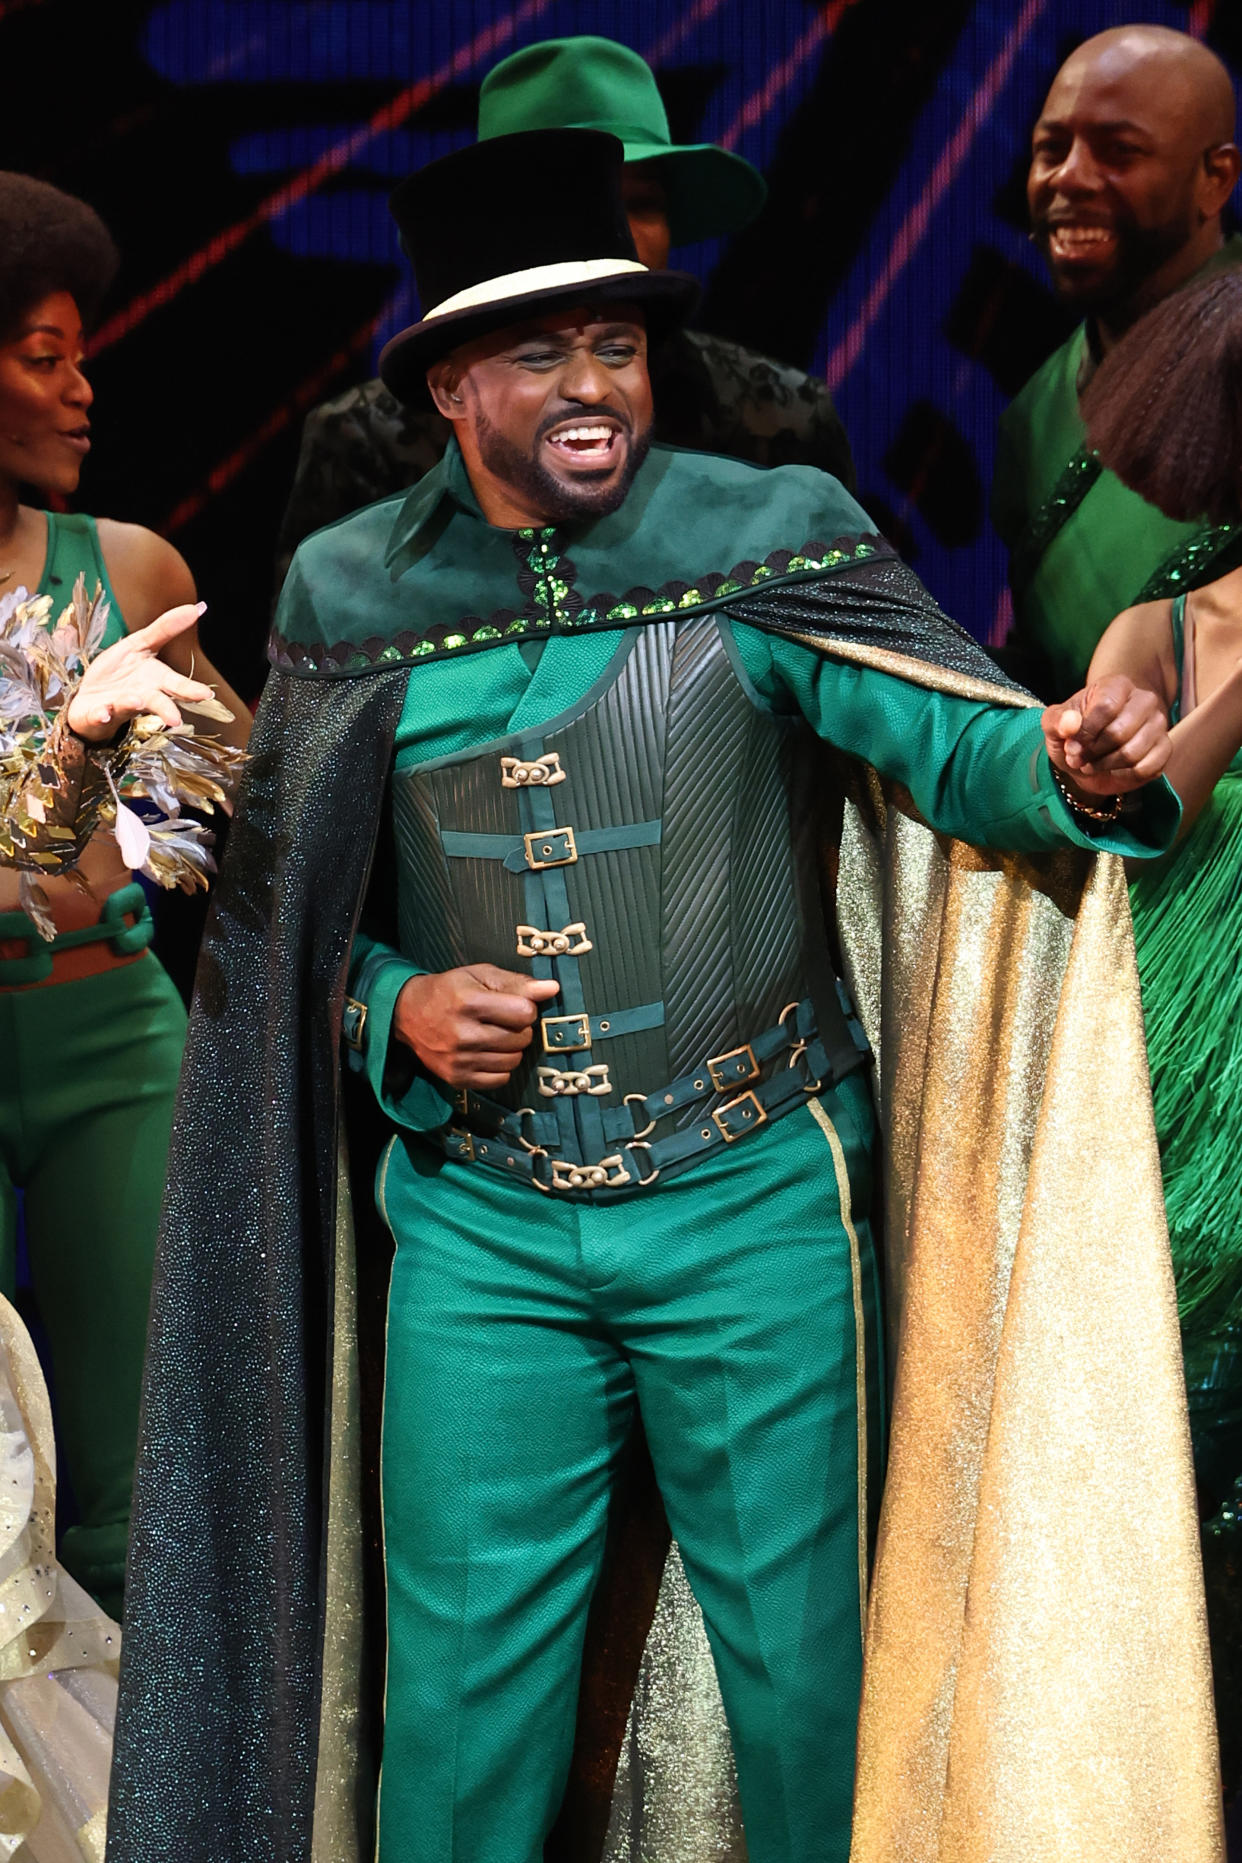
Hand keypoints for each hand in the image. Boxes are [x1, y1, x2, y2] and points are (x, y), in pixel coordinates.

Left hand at [65, 602, 215, 742]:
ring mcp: (119, 706)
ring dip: (132, 704)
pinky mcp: (98, 714)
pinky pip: (99, 715)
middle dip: (167, 710)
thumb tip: (198, 608)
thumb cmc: (120, 673)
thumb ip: (166, 628)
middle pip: (157, 703)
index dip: (190, 690)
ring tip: (136, 700)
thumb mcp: (139, 644)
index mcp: (155, 681)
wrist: (90, 698)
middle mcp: (142, 697)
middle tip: (176, 719)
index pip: (176, 685)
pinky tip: (102, 713)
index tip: (206, 694)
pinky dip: (100, 715)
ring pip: (128, 707)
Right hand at [392, 964, 560, 1089]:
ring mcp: (459, 1060)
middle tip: (502, 1021)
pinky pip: (499, 1080)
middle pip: (521, 1038)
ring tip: (494, 1036)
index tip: (513, 1005)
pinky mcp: (457, 1078)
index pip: (524, 1013)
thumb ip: (516, 983)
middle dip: (519, 1028)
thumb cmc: (448, 991)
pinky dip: (500, 1067)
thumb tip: (551, 989)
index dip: (525, 1007)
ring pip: (513, 1061)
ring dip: (511, 1049)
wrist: (408, 1014)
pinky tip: (487, 1053)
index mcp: (469, 1003)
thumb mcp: (479, 975)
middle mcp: (463, 1034)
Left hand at [1041, 674, 1169, 797]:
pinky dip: (1124, 775)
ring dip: (1105, 765)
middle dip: (1093, 752)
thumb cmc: (1073, 735)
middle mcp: (1144, 700)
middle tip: (1079, 758)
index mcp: (1117, 685)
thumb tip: (1071, 724)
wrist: (1087, 758)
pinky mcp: (1165, 748)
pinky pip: (1147, 768)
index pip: (1106, 707)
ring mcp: (1159, 724)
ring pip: (1132, 753)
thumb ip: (1057, 721)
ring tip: (1092, 764)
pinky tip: (1114, 770)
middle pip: (1119, 732)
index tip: (1071, 746)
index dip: (1085, 732)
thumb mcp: (1054, 726)